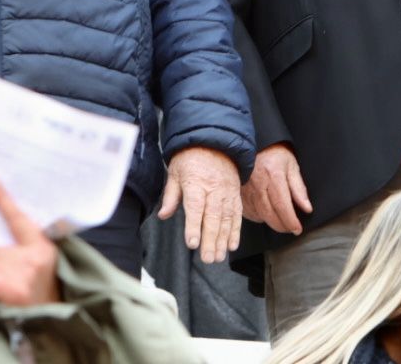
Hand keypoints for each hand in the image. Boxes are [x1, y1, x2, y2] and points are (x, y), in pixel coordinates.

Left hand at [0, 178, 60, 306]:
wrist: (51, 323)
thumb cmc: (42, 293)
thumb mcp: (44, 266)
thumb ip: (28, 249)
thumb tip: (2, 237)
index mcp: (44, 247)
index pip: (20, 218)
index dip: (3, 198)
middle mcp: (34, 256)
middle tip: (14, 281)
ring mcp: (22, 272)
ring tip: (11, 291)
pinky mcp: (9, 287)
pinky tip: (2, 297)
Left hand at [160, 146, 240, 262]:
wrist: (214, 141)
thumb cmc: (191, 159)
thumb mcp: (175, 172)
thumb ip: (171, 196)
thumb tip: (163, 215)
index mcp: (196, 182)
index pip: (195, 207)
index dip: (194, 226)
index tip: (192, 243)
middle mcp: (213, 189)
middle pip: (212, 217)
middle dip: (210, 240)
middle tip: (207, 258)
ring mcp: (226, 192)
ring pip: (226, 219)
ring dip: (223, 240)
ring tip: (218, 257)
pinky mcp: (235, 195)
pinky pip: (236, 215)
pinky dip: (236, 231)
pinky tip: (232, 246)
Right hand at [241, 143, 311, 235]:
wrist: (255, 143)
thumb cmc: (275, 154)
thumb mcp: (292, 167)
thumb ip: (299, 189)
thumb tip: (307, 208)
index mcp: (274, 176)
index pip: (282, 205)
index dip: (290, 221)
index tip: (297, 229)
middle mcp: (258, 184)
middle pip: (269, 214)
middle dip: (282, 226)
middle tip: (291, 228)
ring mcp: (246, 189)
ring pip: (259, 215)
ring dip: (271, 223)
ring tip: (281, 221)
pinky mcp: (240, 193)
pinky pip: (249, 213)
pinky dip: (259, 218)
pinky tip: (266, 215)